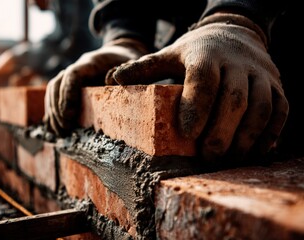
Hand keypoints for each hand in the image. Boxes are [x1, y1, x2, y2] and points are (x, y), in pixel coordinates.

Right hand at [43, 38, 148, 134]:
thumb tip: (113, 80)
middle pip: (58, 83)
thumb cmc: (128, 60)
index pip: (73, 74)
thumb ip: (128, 71)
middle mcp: (77, 66)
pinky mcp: (69, 83)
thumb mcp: (134, 63)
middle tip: (65, 128)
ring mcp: (71, 74)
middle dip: (58, 108)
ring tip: (60, 132)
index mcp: (91, 62)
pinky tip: (55, 128)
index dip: (68, 94)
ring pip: (53, 89)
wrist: (119, 52)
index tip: (70, 115)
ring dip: (53, 112)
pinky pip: (54, 95)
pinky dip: (52, 111)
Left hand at [109, 13, 288, 160]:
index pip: (203, 79)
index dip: (196, 106)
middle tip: (207, 157)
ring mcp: (261, 74)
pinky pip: (280, 111)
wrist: (235, 33)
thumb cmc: (196, 51)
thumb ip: (144, 69)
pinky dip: (269, 134)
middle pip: (234, 99)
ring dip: (246, 138)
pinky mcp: (277, 86)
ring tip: (229, 160)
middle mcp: (237, 63)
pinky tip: (254, 152)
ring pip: (261, 108)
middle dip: (221, 131)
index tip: (186, 134)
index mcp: (205, 55)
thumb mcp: (169, 54)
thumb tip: (114, 80)